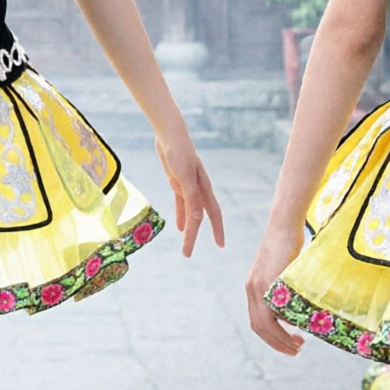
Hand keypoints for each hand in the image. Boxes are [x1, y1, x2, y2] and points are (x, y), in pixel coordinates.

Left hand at [154, 127, 224, 255]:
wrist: (169, 134)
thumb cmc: (178, 152)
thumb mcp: (183, 176)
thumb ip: (190, 197)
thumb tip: (196, 219)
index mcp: (203, 188)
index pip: (212, 214)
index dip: (216, 230)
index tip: (219, 245)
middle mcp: (198, 190)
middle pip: (198, 218)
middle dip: (194, 236)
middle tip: (187, 254)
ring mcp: (188, 187)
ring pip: (190, 213)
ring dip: (188, 229)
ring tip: (185, 246)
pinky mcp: (178, 183)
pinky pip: (181, 204)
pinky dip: (181, 216)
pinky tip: (179, 227)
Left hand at [245, 217, 304, 356]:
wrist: (284, 226)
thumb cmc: (288, 247)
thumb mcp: (282, 274)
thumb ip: (282, 292)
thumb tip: (292, 315)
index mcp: (253, 289)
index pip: (257, 322)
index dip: (271, 338)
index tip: (287, 345)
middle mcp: (251, 289)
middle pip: (259, 327)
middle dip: (277, 343)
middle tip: (295, 351)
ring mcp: (258, 286)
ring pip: (265, 322)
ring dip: (281, 338)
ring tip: (298, 345)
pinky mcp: (268, 281)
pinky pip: (274, 309)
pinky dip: (285, 324)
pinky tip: (298, 329)